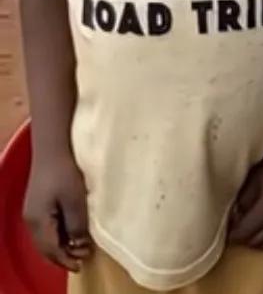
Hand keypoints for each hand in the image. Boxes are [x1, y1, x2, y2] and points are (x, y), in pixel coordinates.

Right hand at [24, 146, 91, 271]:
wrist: (52, 148)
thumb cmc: (64, 172)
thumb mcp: (75, 200)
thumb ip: (76, 225)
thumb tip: (79, 244)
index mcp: (38, 221)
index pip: (51, 250)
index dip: (66, 259)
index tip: (82, 264)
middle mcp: (31, 220)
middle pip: (45, 248)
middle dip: (62, 256)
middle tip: (81, 259)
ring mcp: (32, 212)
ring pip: (45, 239)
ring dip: (60, 246)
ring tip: (79, 248)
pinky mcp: (37, 204)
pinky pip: (46, 228)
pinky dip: (58, 235)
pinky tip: (70, 232)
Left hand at [228, 137, 262, 250]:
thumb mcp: (255, 178)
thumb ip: (243, 199)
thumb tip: (235, 213)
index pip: (243, 234)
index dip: (231, 234)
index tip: (223, 229)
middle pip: (255, 241)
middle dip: (243, 238)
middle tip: (235, 228)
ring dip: (258, 242)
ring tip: (251, 233)